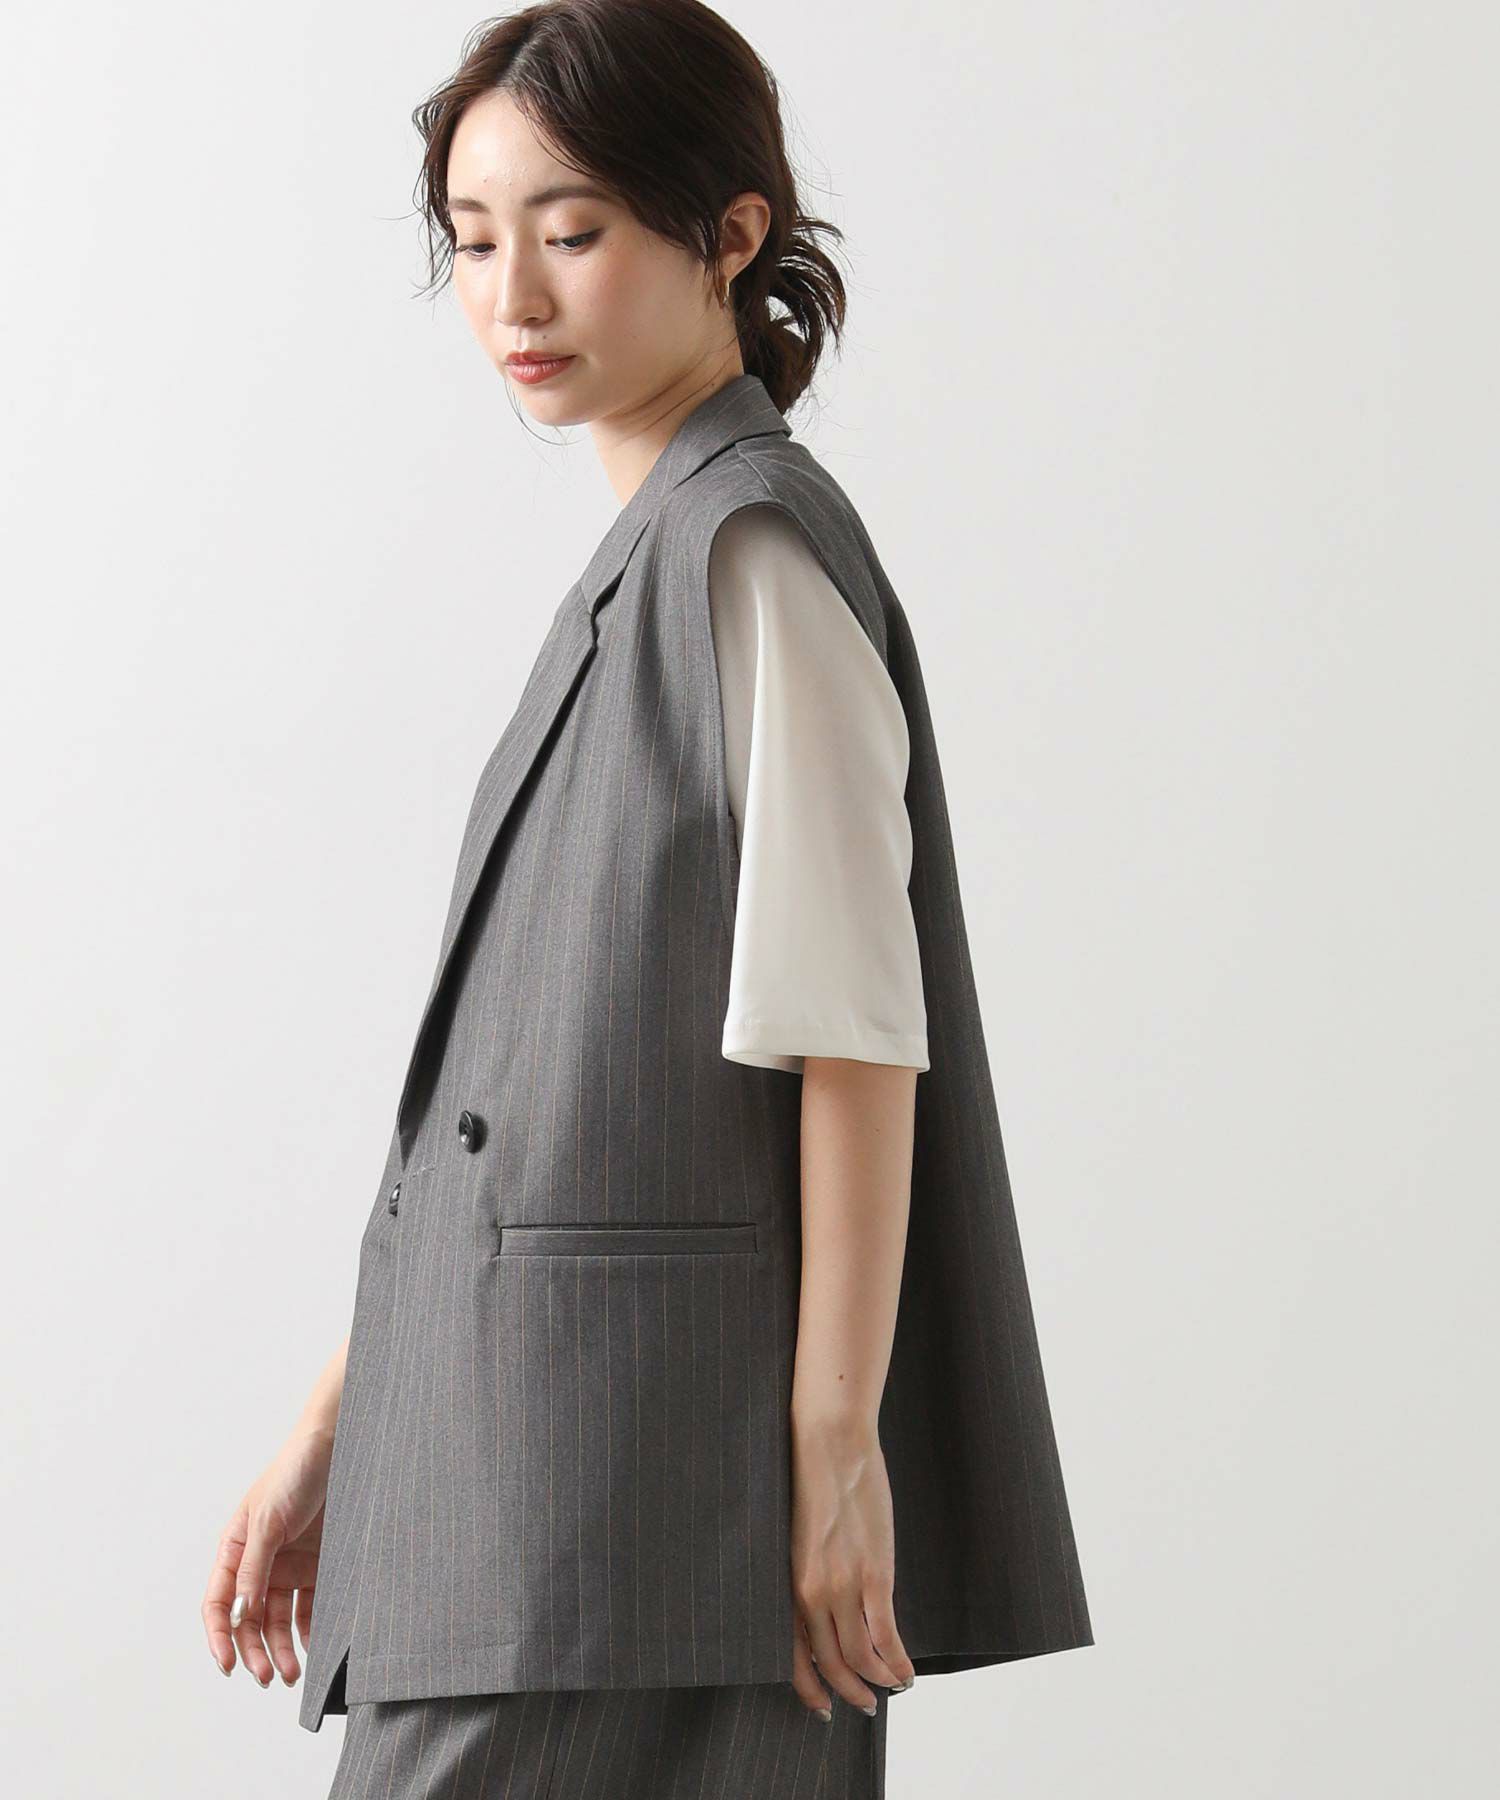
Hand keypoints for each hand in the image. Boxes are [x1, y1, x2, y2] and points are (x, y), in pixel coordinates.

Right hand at [202, 1428, 335, 1686]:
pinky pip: (310, 1606)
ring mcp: (289, 1565)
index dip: (219, 1636)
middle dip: (255, 1650)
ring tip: (292, 1674)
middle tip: (268, 1677)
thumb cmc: (295, 1472)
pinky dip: (310, 1629)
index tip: (229, 1666)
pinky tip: (315, 1647)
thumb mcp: (268, 1520)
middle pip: (250, 1618)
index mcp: (236, 1549)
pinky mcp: (319, 1565)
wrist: (341, 1446)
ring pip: (279, 1619)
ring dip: (282, 1648)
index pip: (219, 1602)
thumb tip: (240, 1613)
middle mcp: (260, 1562)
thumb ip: (254, 1567)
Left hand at [787, 1415, 915, 1718]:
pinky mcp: (873, 1575)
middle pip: (832, 1665)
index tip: (823, 1708)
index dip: (809, 1689)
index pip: (793, 1657)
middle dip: (851, 1692)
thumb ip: (810, 1573)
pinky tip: (908, 1670)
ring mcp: (843, 1587)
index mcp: (789, 1585)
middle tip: (865, 1705)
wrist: (829, 1442)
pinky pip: (886, 1636)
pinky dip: (898, 1661)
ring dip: (880, 1682)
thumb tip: (827, 1604)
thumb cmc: (813, 1480)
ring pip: (862, 1658)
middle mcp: (811, 1594)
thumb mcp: (799, 1537)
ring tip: (893, 1687)